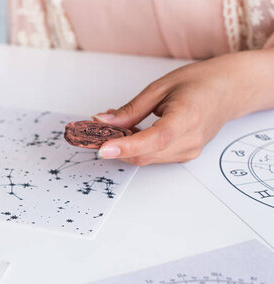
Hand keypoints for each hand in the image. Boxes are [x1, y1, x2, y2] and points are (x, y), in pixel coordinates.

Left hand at [93, 50, 273, 165]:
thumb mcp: (160, 88)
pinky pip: (153, 156)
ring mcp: (188, 151)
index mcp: (187, 117)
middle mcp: (190, 140)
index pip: (154, 139)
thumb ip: (131, 109)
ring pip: (145, 158)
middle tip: (95, 131)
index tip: (102, 148)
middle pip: (144, 154)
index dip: (126, 146)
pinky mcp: (184, 155)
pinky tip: (131, 132)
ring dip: (125, 146)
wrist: (230, 90)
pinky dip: (136, 147)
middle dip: (116, 146)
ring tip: (118, 125)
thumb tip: (103, 122)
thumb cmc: (200, 83)